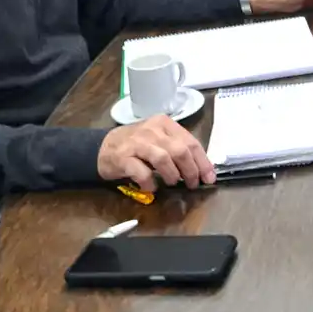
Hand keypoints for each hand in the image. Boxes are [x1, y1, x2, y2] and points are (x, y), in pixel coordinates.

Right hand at [97, 115, 214, 191]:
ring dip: (172, 175)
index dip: (202, 162)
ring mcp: (137, 143)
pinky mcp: (123, 157)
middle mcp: (152, 130)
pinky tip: (151, 187)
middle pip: (179, 150)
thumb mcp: (158, 140)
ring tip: (172, 183)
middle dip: (190, 170)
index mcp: (165, 124)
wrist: (103, 147)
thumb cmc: (136, 145)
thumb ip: (177, 148)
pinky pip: (141, 172)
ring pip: (163, 158)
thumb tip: (200, 168)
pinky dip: (150, 183)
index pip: (190, 142)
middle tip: (192, 184)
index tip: (209, 178)